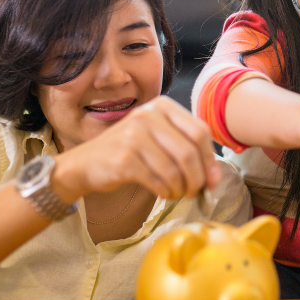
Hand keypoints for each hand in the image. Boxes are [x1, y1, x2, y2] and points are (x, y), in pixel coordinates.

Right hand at [52, 96, 219, 202]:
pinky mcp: (124, 158)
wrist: (85, 164)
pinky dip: (166, 192)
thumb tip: (213, 176)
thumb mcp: (157, 137)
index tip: (212, 180)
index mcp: (162, 106)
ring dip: (181, 188)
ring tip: (176, 193)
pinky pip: (159, 181)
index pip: (200, 131)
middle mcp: (148, 115)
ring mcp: (134, 135)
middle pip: (189, 152)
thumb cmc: (128, 152)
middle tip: (195, 192)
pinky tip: (163, 193)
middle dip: (198, 178)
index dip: (210, 159)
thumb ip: (185, 147)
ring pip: (175, 169)